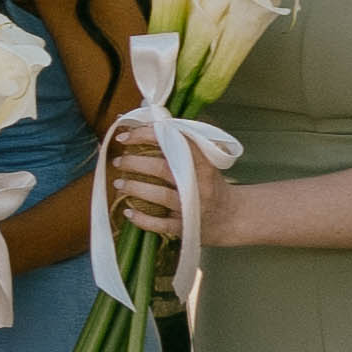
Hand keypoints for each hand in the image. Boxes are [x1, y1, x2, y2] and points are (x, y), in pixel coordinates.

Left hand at [104, 131, 223, 249]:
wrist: (234, 216)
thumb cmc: (211, 184)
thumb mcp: (205, 161)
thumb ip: (183, 145)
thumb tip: (150, 125)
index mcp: (203, 163)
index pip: (173, 142)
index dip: (147, 136)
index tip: (125, 136)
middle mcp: (198, 184)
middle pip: (162, 169)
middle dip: (135, 163)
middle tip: (118, 161)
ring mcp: (192, 207)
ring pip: (159, 196)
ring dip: (135, 188)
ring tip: (118, 183)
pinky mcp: (186, 227)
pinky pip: (161, 224)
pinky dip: (143, 220)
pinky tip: (128, 212)